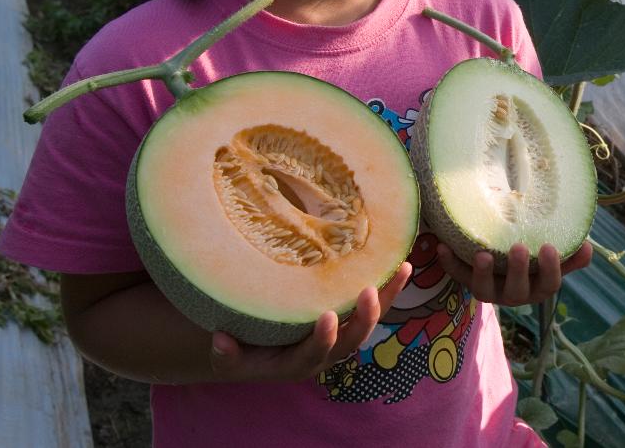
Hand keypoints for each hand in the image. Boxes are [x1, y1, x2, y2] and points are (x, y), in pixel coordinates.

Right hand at [207, 261, 410, 382]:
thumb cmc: (242, 351)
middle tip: (369, 292)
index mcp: (298, 362)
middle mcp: (326, 351)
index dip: (323, 339)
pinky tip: (402, 263)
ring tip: (402, 269)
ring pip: (370, 320)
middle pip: (353, 340)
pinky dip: (389, 287)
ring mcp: (341, 334)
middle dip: (364, 318)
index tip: (327, 318)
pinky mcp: (349, 317)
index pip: (315, 354)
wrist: (257, 351)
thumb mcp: (229, 356)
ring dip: (388, 297)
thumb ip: (227, 353)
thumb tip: (221, 339)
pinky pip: (374, 304)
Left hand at [435, 241, 591, 306]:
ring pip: (484, 290)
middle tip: (519, 249)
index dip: (550, 268)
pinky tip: (442, 247)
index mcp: (537, 287)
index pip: (548, 285)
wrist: (501, 265)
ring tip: (482, 255)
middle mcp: (513, 294)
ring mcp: (490, 290)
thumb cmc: (533, 260)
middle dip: (518, 271)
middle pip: (516, 291)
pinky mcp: (468, 282)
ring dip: (482, 273)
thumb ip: (569, 256)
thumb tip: (587, 246)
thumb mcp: (551, 260)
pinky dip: (449, 263)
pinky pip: (457, 276)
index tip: (550, 247)